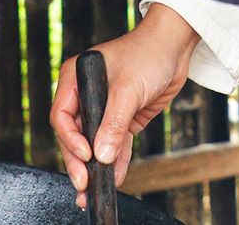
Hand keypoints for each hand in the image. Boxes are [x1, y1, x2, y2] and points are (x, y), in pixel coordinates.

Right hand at [51, 3, 201, 210]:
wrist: (175, 46)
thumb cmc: (147, 53)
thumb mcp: (128, 88)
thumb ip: (113, 123)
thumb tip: (101, 155)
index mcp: (75, 79)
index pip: (63, 117)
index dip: (70, 140)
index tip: (86, 156)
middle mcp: (86, 95)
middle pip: (76, 135)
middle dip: (80, 161)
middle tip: (83, 183)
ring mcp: (104, 107)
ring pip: (95, 143)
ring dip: (96, 167)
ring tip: (94, 191)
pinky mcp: (123, 117)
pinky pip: (115, 143)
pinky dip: (116, 160)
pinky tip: (115, 178)